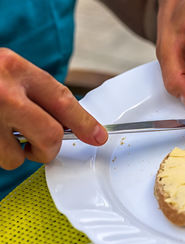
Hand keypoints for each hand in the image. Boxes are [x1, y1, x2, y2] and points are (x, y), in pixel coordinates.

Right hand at [0, 48, 107, 169]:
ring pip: (15, 157)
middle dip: (48, 149)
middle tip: (41, 149)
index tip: (98, 136)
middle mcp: (0, 92)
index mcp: (15, 69)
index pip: (63, 100)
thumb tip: (68, 122)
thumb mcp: (6, 69)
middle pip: (49, 137)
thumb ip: (34, 92)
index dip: (85, 123)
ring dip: (13, 155)